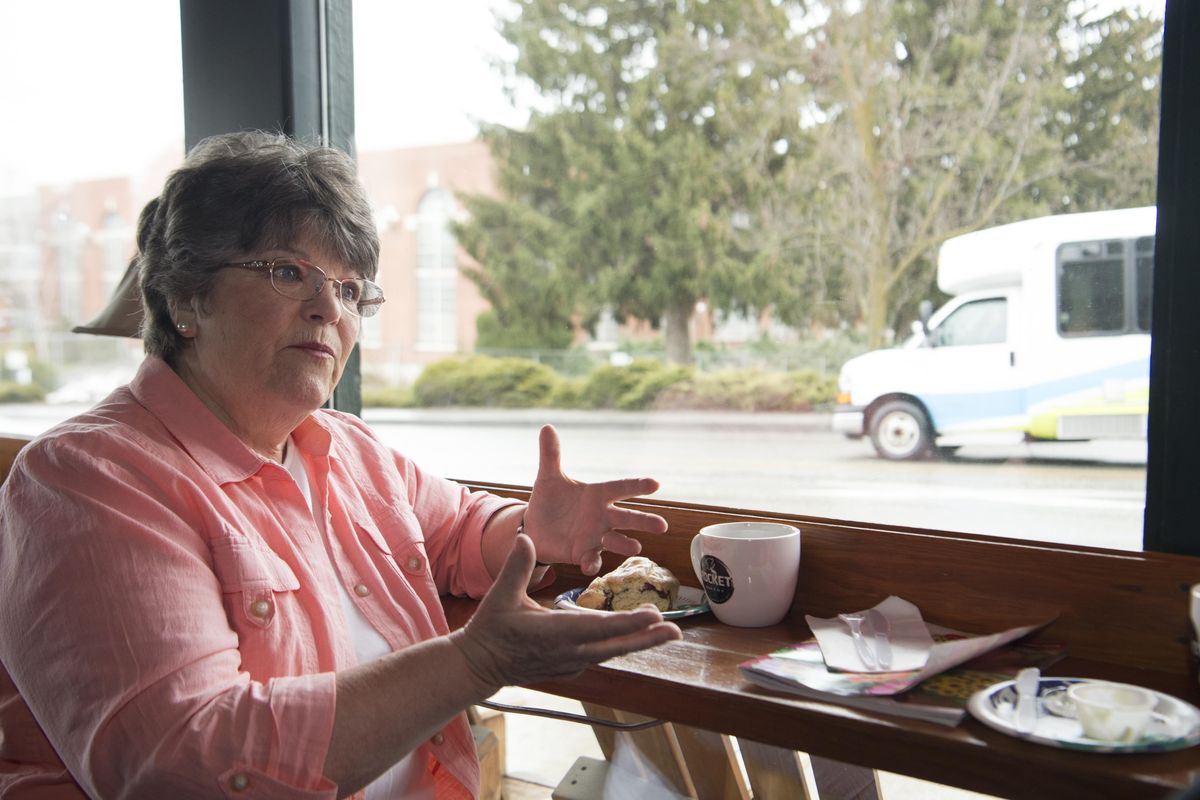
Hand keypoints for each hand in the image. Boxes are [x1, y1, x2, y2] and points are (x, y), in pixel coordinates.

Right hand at [452, 534, 680, 693]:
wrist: (479, 666)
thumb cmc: (490, 629)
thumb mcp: (500, 595)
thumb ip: (516, 566)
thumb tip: (525, 537)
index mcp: (555, 634)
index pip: (598, 629)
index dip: (627, 623)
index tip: (653, 616)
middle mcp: (570, 652)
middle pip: (616, 646)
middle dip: (647, 638)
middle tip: (675, 631)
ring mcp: (572, 662)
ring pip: (613, 652)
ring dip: (640, 642)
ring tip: (667, 633)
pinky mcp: (571, 666)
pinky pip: (602, 655)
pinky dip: (621, 645)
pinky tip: (637, 637)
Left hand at [524, 425, 667, 574]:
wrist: (534, 526)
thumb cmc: (549, 500)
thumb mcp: (548, 477)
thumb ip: (551, 455)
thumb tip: (547, 427)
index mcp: (598, 495)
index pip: (621, 488)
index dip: (637, 486)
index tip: (655, 483)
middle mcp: (602, 516)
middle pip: (628, 517)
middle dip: (644, 521)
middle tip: (662, 525)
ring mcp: (594, 536)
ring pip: (615, 541)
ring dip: (625, 544)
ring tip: (636, 547)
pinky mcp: (582, 553)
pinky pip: (590, 559)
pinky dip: (591, 563)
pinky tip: (588, 566)